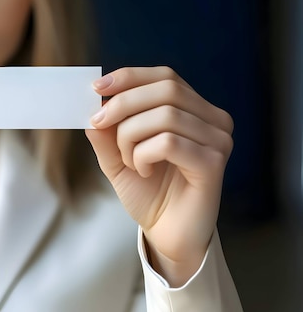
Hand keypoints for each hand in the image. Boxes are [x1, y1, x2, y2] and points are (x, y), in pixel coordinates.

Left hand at [85, 67, 233, 286]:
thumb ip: (107, 130)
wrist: (166, 234)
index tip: (97, 87)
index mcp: (194, 111)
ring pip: (165, 115)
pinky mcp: (213, 162)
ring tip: (129, 161)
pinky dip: (144, 154)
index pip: (165, 77)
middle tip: (98, 123)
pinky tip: (143, 170)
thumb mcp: (117, 156)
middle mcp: (213, 120)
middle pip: (166, 90)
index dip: (130, 77)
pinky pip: (169, 142)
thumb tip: (95, 101)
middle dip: (123, 104)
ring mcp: (217, 140)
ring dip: (131, 137)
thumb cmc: (149, 193)